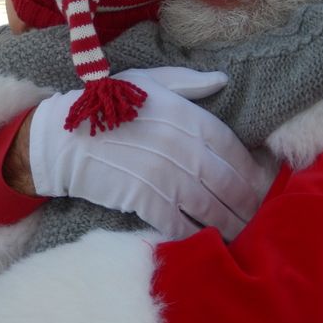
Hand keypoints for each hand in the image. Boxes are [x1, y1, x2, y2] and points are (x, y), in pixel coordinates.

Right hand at [29, 67, 264, 240]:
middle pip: (226, 182)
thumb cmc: (104, 105)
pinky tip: (206, 242)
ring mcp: (164, 175)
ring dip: (228, 224)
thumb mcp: (145, 81)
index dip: (248, 170)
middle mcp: (181, 147)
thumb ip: (186, 82)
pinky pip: (180, 223)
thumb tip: (222, 80)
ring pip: (209, 207)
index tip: (259, 184)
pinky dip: (196, 236)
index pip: (230, 147)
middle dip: (246, 204)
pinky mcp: (145, 200)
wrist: (63, 139)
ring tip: (241, 235)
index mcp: (185, 116)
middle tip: (258, 218)